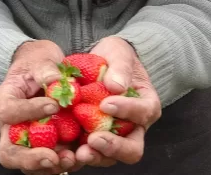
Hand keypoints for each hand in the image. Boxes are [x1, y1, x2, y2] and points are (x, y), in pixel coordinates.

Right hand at [0, 40, 77, 174]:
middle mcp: (9, 127)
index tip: (54, 105)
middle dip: (31, 158)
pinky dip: (62, 162)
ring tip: (71, 159)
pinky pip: (48, 162)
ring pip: (28, 164)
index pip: (10, 112)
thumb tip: (58, 84)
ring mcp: (25, 140)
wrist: (41, 71)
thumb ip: (47, 71)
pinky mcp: (42, 147)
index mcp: (3, 101)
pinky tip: (79, 156)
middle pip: (9, 152)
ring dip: (49, 166)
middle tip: (53, 157)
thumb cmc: (37, 63)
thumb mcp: (41, 60)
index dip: (30, 111)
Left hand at [74, 36, 161, 166]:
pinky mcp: (91, 141)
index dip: (127, 111)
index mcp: (146, 106)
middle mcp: (132, 128)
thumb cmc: (115, 58)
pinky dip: (76, 156)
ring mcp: (112, 138)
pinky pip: (87, 154)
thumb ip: (120, 68)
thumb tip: (116, 87)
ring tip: (78, 152)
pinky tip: (65, 152)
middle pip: (132, 149)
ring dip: (94, 156)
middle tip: (94, 139)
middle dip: (114, 147)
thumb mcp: (120, 53)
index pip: (143, 113)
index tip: (106, 104)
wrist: (99, 64)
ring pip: (109, 157)